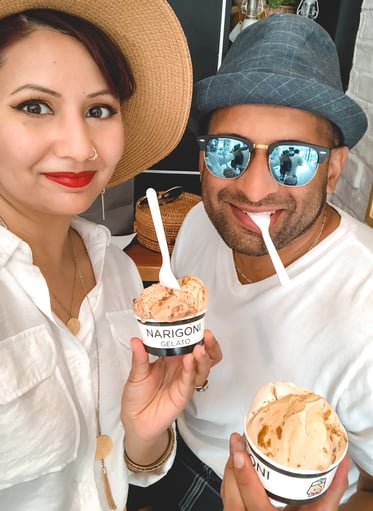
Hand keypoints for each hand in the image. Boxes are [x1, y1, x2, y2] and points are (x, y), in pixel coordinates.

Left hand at [121, 329, 220, 440]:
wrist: (136, 421)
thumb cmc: (136, 396)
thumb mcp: (136, 374)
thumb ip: (139, 358)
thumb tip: (136, 340)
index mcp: (169, 357)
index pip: (186, 341)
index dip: (192, 333)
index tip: (193, 323)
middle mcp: (180, 366)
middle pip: (202, 353)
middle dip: (208, 344)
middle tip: (206, 334)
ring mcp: (184, 380)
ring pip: (203, 366)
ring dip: (204, 357)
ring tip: (199, 348)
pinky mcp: (184, 393)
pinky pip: (191, 380)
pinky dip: (191, 370)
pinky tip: (189, 361)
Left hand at [221, 433, 348, 510]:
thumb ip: (332, 492)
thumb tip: (342, 464)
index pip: (253, 499)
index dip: (245, 475)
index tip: (241, 453)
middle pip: (233, 493)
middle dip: (233, 464)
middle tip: (238, 440)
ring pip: (227, 494)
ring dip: (230, 469)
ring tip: (238, 448)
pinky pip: (228, 499)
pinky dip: (231, 480)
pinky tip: (237, 466)